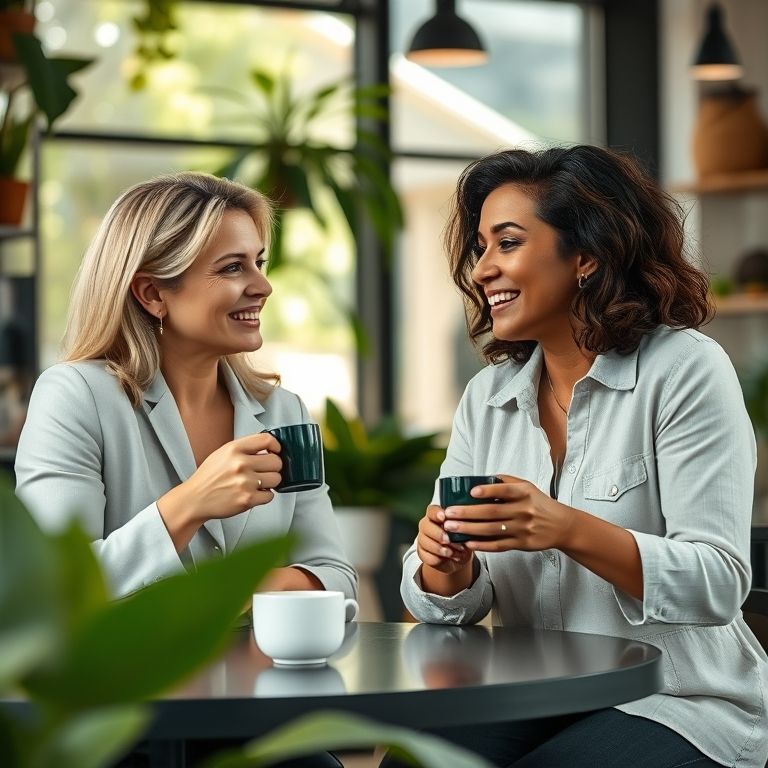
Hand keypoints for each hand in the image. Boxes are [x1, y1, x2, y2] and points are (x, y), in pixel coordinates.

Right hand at [158, 433, 281, 549]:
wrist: (195, 499)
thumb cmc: (209, 477)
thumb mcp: (223, 453)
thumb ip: (244, 448)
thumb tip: (268, 446)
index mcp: (234, 449)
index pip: (267, 439)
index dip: (276, 446)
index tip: (275, 451)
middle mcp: (240, 464)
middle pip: (276, 461)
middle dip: (273, 467)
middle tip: (265, 471)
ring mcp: (245, 482)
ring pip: (276, 478)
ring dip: (271, 482)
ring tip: (259, 483)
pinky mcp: (247, 499)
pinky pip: (270, 495)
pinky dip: (265, 496)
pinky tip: (255, 493)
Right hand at [416, 504, 472, 575]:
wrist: (457, 557)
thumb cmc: (462, 539)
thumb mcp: (465, 531)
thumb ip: (462, 527)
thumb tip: (464, 526)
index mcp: (436, 515)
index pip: (432, 510)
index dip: (436, 513)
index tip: (443, 517)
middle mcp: (427, 525)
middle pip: (425, 525)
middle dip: (438, 534)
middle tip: (448, 540)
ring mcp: (422, 539)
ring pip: (424, 542)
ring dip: (439, 549)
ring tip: (451, 553)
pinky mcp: (422, 553)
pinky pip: (425, 555)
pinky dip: (437, 559)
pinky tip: (447, 559)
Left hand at [442, 474, 575, 552]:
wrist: (561, 526)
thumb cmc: (538, 503)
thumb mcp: (527, 487)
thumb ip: (505, 481)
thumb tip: (479, 479)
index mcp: (524, 493)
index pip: (505, 490)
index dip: (488, 490)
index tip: (471, 492)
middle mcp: (524, 511)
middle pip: (492, 512)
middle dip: (467, 513)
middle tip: (448, 514)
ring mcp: (522, 529)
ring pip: (492, 530)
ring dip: (469, 529)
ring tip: (451, 528)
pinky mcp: (522, 544)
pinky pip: (499, 545)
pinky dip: (482, 545)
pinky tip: (468, 543)